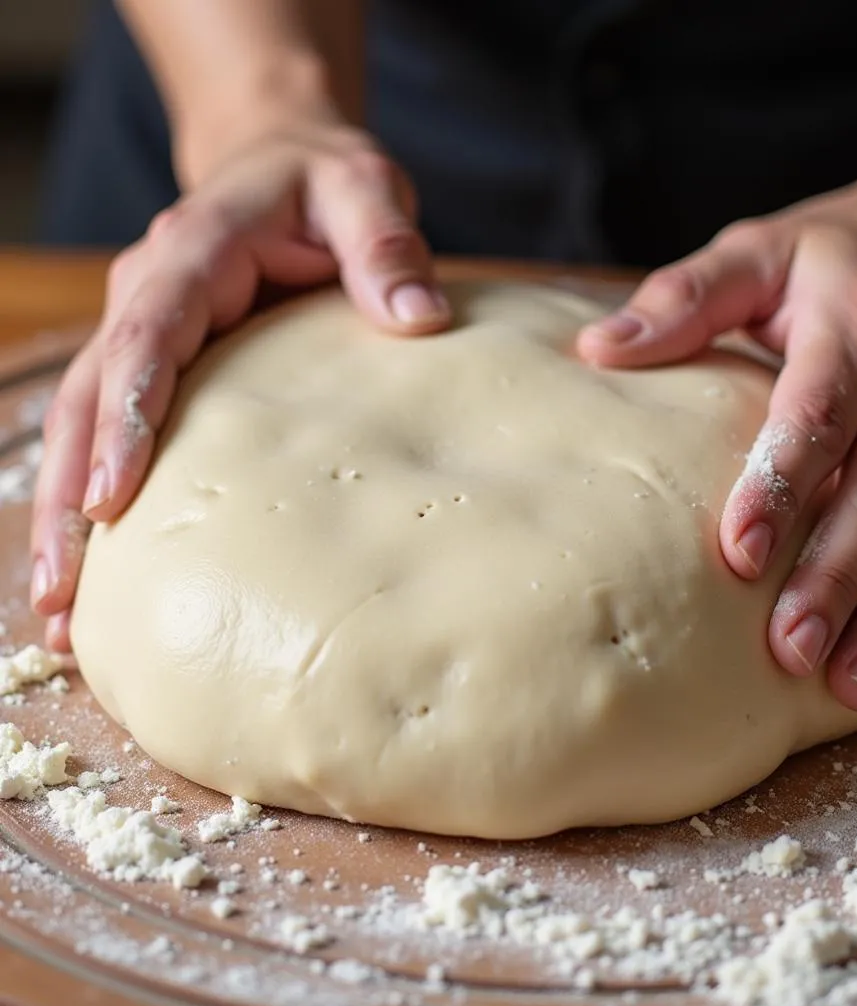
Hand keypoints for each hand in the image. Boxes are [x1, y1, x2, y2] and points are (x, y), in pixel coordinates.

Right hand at [31, 114, 446, 650]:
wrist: (283, 164)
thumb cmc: (324, 183)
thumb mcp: (362, 190)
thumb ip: (385, 246)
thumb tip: (419, 320)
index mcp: (192, 254)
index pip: (146, 339)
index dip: (126, 417)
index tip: (111, 498)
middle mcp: (148, 295)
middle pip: (90, 399)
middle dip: (69, 496)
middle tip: (62, 592)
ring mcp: (143, 331)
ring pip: (83, 426)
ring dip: (65, 517)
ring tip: (60, 612)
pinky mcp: (157, 363)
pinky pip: (109, 431)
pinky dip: (94, 500)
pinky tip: (97, 571)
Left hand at [578, 177, 856, 711]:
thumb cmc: (837, 248)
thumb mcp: (759, 250)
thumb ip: (684, 297)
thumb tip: (599, 347)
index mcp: (856, 327)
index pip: (817, 415)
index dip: (781, 485)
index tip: (739, 554)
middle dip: (837, 576)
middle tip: (789, 649)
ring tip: (850, 684)